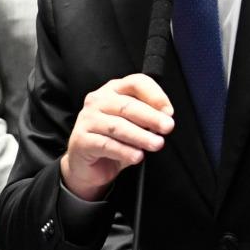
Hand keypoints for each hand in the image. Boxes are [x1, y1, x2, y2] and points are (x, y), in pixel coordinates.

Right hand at [58, 74, 172, 200]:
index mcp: (113, 90)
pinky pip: (106, 144)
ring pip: (117, 126)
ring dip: (140, 136)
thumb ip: (147, 119)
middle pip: (127, 105)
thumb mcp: (134, 126)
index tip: (168, 111)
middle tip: (167, 127)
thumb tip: (164, 119)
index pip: (136, 83)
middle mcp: (98, 101)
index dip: (155, 95)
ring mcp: (87, 120)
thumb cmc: (114, 142)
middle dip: (151, 117)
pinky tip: (137, 156)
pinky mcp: (81, 140)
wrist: (88, 166)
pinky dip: (124, 151)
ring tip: (156, 144)